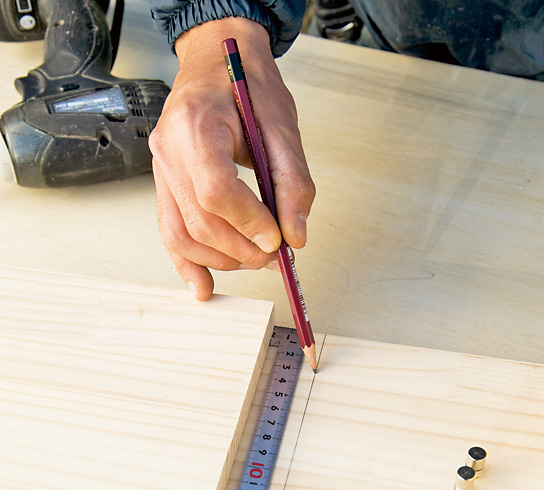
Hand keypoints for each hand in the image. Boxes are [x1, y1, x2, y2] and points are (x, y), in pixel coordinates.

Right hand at [149, 18, 314, 299]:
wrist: (216, 60)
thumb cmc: (246, 83)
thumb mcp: (282, 125)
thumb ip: (293, 182)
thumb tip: (296, 236)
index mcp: (196, 125)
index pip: (216, 191)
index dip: (249, 223)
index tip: (277, 238)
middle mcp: (169, 150)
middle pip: (199, 221)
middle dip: (241, 249)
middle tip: (274, 255)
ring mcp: (161, 170)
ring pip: (182, 235)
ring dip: (221, 259)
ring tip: (255, 259)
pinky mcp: (164, 185)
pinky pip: (170, 232)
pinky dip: (188, 264)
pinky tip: (204, 287)